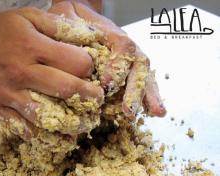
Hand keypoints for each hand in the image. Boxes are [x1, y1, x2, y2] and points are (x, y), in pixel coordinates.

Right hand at [0, 7, 103, 138]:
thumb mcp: (27, 17)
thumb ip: (57, 26)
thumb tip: (86, 38)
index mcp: (32, 47)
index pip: (75, 62)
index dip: (88, 66)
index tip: (90, 70)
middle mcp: (22, 73)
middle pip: (66, 90)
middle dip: (89, 97)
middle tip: (98, 101)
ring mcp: (10, 95)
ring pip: (47, 117)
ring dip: (69, 124)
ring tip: (81, 125)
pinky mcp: (0, 110)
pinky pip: (23, 129)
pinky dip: (40, 135)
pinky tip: (53, 135)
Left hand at [49, 1, 166, 118]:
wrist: (79, 15)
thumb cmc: (72, 18)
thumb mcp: (67, 18)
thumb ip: (69, 32)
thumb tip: (68, 56)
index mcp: (112, 33)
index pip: (123, 47)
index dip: (117, 68)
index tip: (106, 87)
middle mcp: (125, 47)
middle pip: (139, 65)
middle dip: (135, 90)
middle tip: (129, 110)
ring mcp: (129, 59)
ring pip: (144, 75)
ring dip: (149, 95)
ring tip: (156, 112)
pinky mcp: (128, 71)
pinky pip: (141, 83)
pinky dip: (148, 97)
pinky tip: (153, 111)